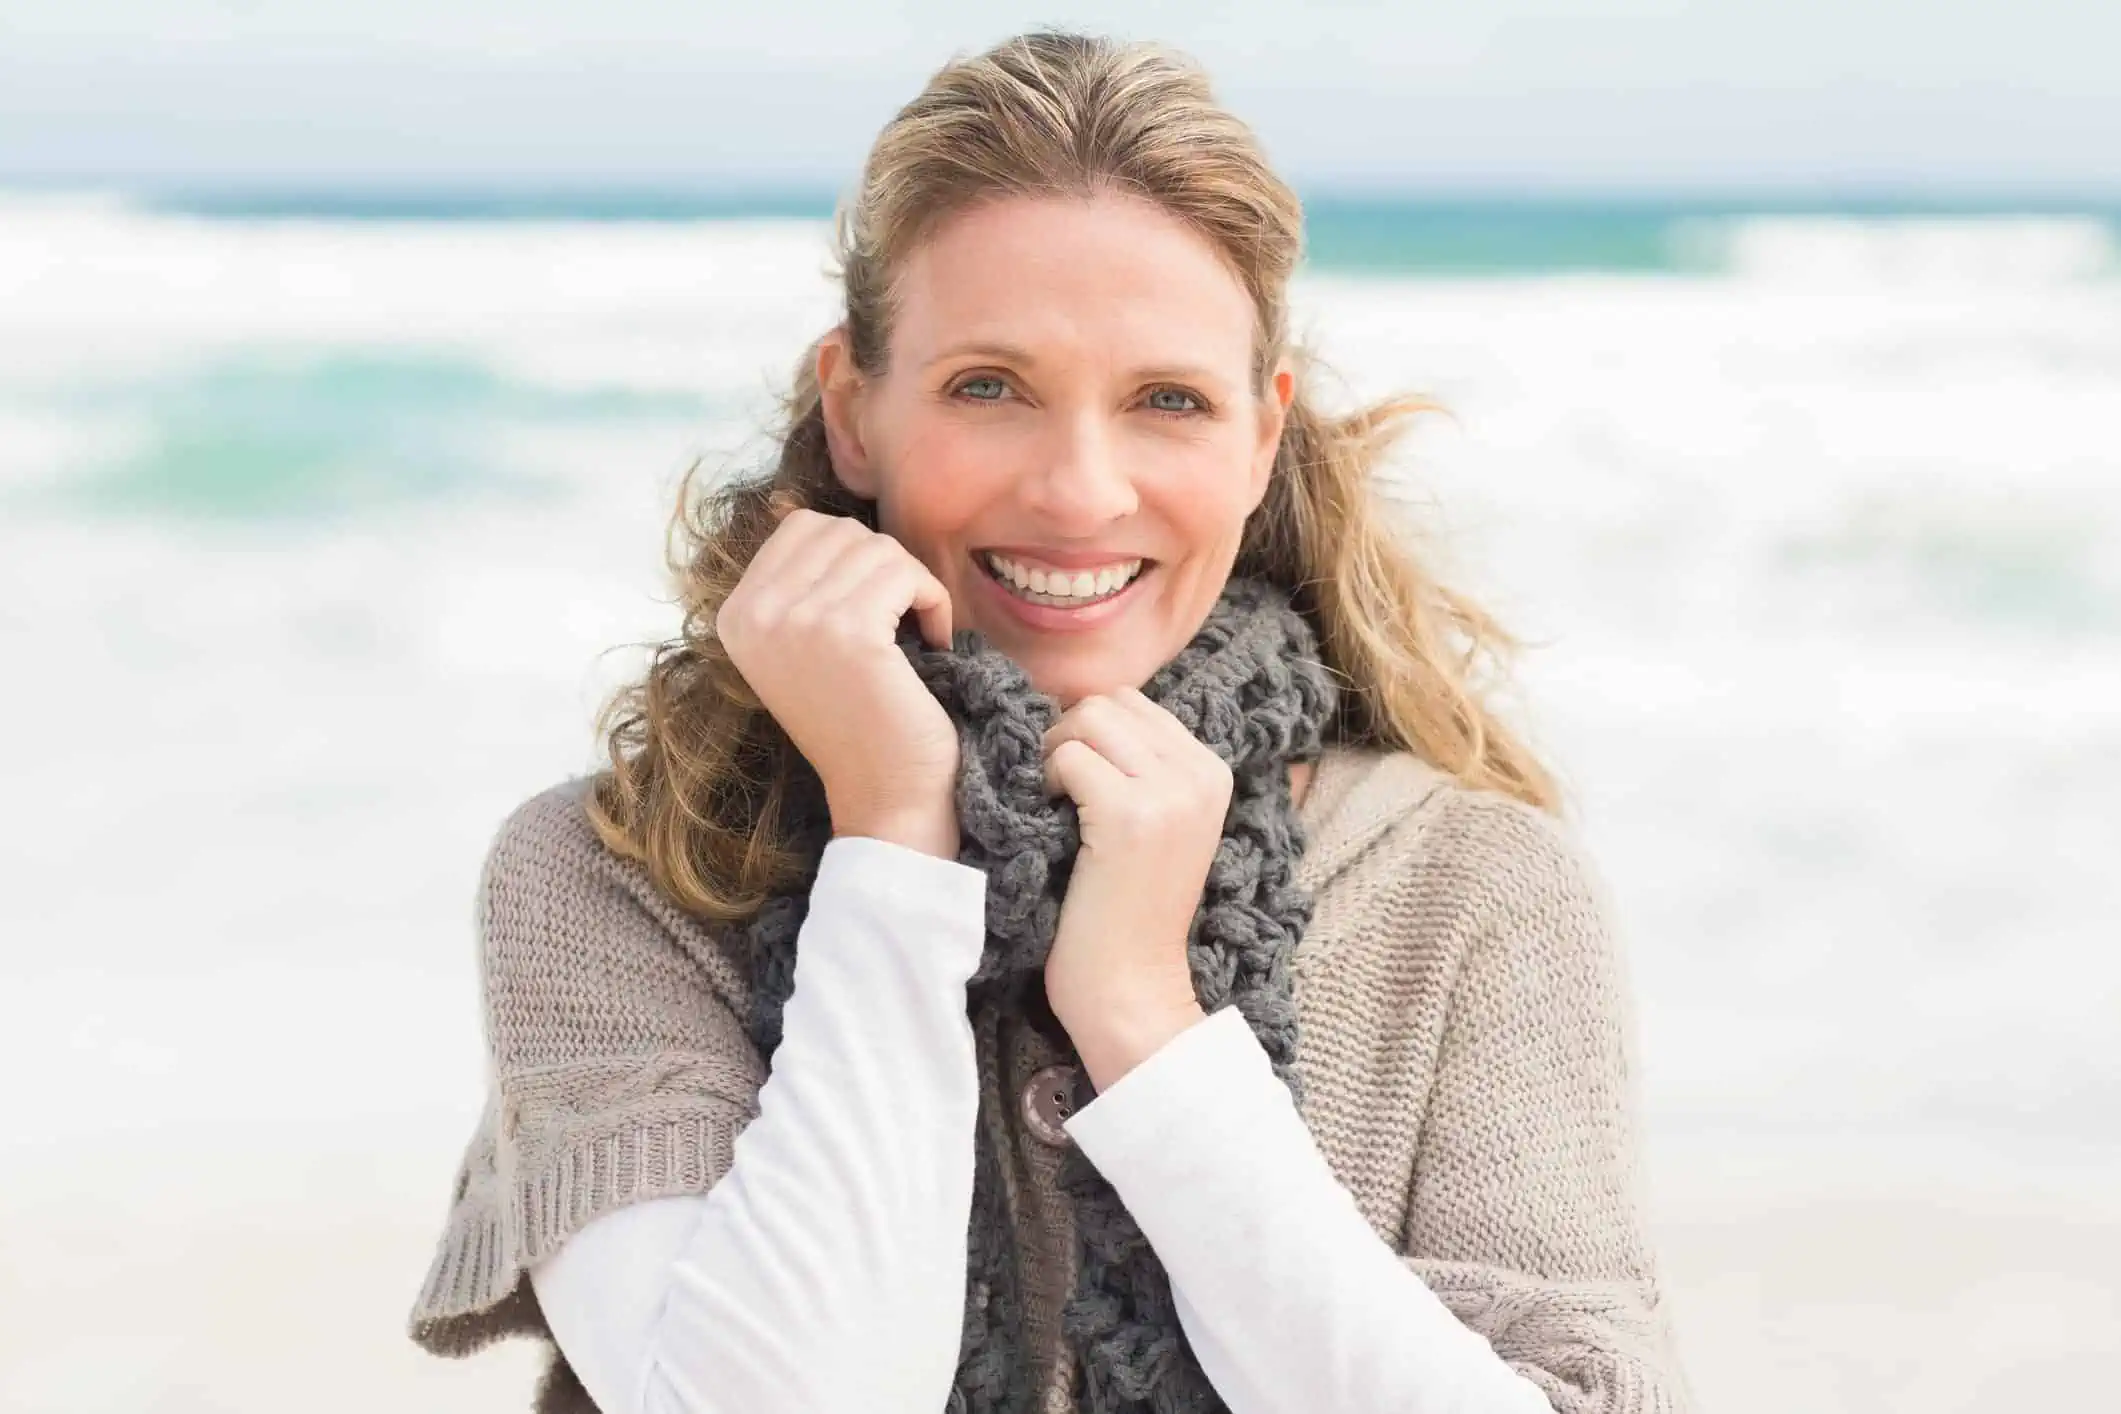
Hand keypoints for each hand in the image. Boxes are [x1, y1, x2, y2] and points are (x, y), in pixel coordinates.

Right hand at [716, 506, 959, 857]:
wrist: (888, 795)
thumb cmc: (863, 718)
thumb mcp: (809, 640)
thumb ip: (799, 577)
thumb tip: (783, 498)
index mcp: (735, 613)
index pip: (801, 525)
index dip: (855, 560)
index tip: (870, 618)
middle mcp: (753, 614)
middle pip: (842, 532)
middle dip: (887, 571)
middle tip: (900, 629)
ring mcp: (794, 621)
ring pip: (878, 549)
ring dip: (913, 589)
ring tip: (914, 641)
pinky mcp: (845, 632)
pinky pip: (906, 573)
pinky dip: (933, 604)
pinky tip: (932, 647)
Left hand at [1040, 689, 1226, 1088]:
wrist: (1130, 989)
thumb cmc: (1127, 914)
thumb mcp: (1156, 828)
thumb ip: (1139, 770)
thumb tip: (1079, 711)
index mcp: (1213, 772)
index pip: (1135, 703)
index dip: (1089, 732)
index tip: (1073, 782)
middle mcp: (1201, 774)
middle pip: (1110, 702)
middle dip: (1068, 736)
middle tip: (1055, 792)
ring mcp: (1169, 792)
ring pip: (1088, 719)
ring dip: (1055, 755)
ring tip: (1054, 807)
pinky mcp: (1129, 814)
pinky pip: (1068, 757)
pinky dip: (1046, 781)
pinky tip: (1051, 823)